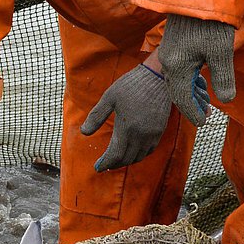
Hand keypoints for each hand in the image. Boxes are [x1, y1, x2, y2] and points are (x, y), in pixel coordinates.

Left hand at [81, 64, 202, 170]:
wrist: (158, 76)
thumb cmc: (131, 85)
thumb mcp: (109, 98)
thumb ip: (96, 116)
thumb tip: (84, 132)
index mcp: (127, 128)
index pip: (115, 155)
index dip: (105, 163)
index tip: (97, 167)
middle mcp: (141, 135)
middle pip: (126, 159)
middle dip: (114, 164)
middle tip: (104, 165)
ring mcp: (152, 134)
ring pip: (138, 157)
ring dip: (126, 161)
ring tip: (116, 160)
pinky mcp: (160, 130)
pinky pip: (149, 150)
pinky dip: (138, 155)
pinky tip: (132, 152)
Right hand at [158, 14, 235, 125]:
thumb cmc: (211, 21)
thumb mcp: (221, 51)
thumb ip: (223, 78)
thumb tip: (227, 101)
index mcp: (177, 67)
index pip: (182, 98)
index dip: (193, 112)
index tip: (203, 123)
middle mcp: (169, 62)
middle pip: (177, 91)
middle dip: (191, 104)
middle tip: (205, 115)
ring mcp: (169, 52)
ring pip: (177, 80)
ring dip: (190, 92)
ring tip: (204, 100)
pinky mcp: (174, 43)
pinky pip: (178, 69)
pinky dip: (188, 78)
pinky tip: (199, 79)